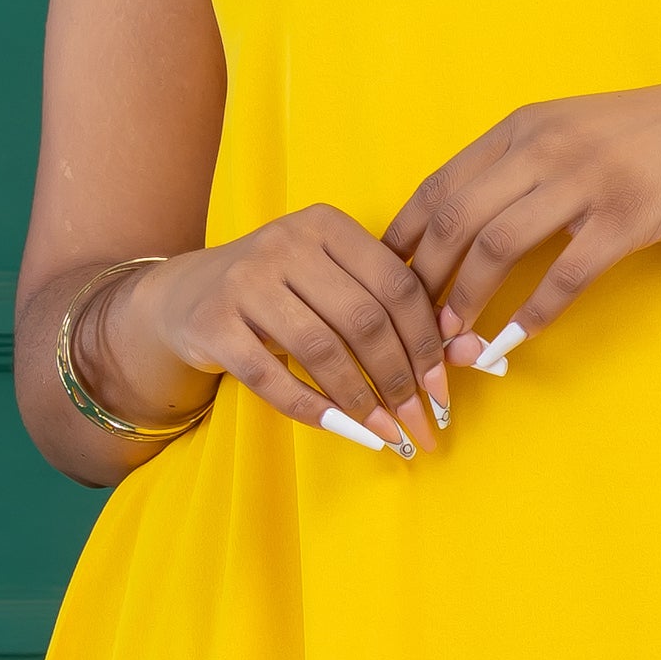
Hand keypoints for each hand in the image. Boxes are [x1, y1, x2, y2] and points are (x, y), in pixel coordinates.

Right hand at [94, 205, 453, 457]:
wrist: (185, 298)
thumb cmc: (282, 295)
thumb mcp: (335, 287)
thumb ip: (398, 313)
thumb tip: (475, 355)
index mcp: (326, 225)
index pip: (396, 284)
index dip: (427, 341)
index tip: (444, 389)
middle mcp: (285, 242)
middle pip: (363, 319)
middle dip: (401, 379)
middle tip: (422, 422)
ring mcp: (244, 280)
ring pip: (322, 349)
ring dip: (363, 401)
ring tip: (390, 434)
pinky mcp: (212, 322)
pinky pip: (272, 377)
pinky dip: (315, 410)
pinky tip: (347, 432)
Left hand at [383, 71, 660, 361]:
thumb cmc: (645, 137)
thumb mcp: (568, 131)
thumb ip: (518, 167)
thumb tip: (461, 225)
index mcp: (521, 129)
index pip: (439, 186)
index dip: (403, 240)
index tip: (385, 283)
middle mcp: (543, 149)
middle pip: (456, 220)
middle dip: (425, 282)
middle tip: (412, 328)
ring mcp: (584, 182)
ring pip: (497, 249)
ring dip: (466, 303)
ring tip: (451, 342)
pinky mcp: (625, 218)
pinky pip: (563, 276)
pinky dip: (530, 316)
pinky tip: (511, 343)